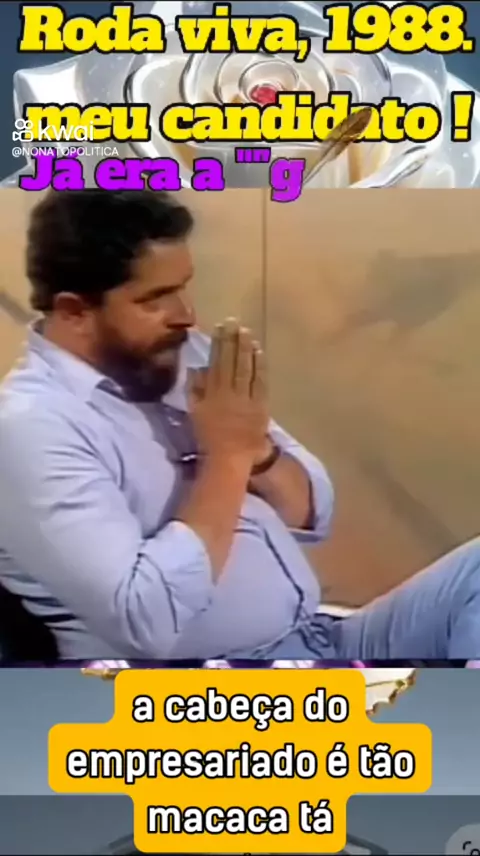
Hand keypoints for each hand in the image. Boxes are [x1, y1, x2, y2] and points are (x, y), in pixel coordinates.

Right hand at [187, 319, 267, 466]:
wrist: (229, 457)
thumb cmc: (209, 437)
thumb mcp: (195, 412)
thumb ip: (195, 390)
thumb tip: (197, 368)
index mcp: (211, 393)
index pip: (216, 362)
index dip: (219, 343)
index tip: (221, 327)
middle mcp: (228, 392)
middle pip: (231, 362)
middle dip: (233, 341)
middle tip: (235, 323)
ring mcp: (246, 398)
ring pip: (246, 369)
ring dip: (246, 349)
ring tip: (247, 332)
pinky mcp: (260, 405)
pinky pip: (260, 382)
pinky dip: (259, 366)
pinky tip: (259, 352)